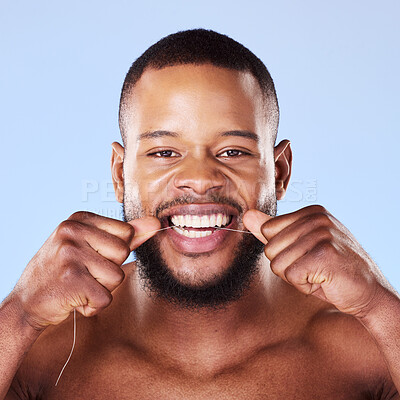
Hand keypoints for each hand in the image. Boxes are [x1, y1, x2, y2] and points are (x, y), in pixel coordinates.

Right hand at [12, 211, 159, 329]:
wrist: (27, 301)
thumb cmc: (64, 271)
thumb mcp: (91, 246)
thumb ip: (125, 235)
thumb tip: (155, 222)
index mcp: (79, 218)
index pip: (126, 232)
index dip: (115, 252)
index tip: (91, 257)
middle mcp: (72, 231)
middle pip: (123, 252)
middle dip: (109, 270)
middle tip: (83, 274)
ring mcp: (69, 254)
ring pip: (116, 276)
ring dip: (102, 289)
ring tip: (78, 286)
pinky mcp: (70, 280)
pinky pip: (105, 298)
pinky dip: (93, 306)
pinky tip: (74, 300)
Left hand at [243, 205, 389, 317]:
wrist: (369, 292)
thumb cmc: (331, 270)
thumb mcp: (300, 246)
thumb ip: (273, 231)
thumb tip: (247, 215)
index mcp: (311, 212)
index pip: (268, 230)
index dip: (282, 251)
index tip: (307, 256)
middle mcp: (317, 218)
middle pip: (270, 248)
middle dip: (287, 266)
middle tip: (314, 268)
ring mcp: (322, 234)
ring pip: (277, 263)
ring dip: (295, 277)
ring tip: (319, 274)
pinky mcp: (325, 254)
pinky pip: (290, 275)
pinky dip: (303, 285)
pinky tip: (323, 282)